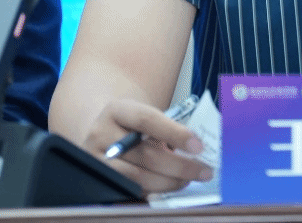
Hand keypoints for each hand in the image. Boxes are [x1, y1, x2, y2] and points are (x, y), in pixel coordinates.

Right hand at [81, 98, 212, 194]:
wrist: (102, 135)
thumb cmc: (132, 126)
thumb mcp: (145, 116)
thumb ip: (167, 127)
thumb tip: (197, 148)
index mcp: (117, 111)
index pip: (147, 120)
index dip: (175, 133)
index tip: (198, 146)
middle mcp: (101, 135)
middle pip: (146, 155)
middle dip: (180, 166)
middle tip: (204, 171)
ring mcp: (97, 161)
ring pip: (138, 178)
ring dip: (169, 182)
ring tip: (189, 179)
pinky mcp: (99, 183)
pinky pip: (131, 191)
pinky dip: (155, 190)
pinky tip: (170, 186)